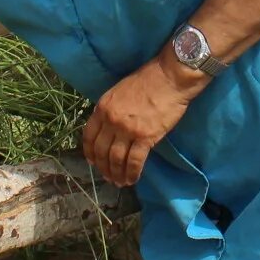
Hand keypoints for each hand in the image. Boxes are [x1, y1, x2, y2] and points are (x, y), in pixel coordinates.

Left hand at [83, 58, 194, 188]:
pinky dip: (132, 173)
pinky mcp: (146, 137)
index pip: (89, 136)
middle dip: (103, 168)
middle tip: (108, 177)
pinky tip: (133, 179)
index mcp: (103, 107)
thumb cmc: (148, 80)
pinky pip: (135, 161)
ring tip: (119, 182)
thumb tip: (108, 128)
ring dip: (116, 174)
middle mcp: (111, 120)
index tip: (93, 162)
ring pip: (116, 159)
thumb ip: (111, 109)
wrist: (170, 77)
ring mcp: (127, 129)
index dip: (90, 153)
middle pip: (101, 151)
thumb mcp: (119, 91)